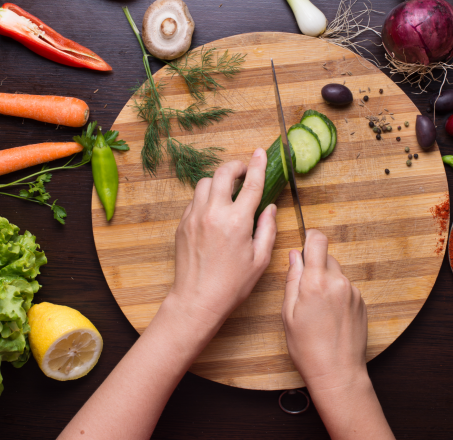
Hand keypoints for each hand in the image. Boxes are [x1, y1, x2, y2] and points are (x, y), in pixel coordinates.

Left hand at [169, 148, 276, 332]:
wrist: (197, 299)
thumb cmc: (232, 285)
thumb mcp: (260, 259)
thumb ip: (268, 229)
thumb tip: (269, 207)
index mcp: (237, 221)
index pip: (251, 184)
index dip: (258, 165)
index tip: (261, 152)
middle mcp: (213, 213)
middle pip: (223, 173)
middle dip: (235, 167)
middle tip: (243, 172)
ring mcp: (194, 217)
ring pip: (205, 183)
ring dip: (218, 182)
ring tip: (228, 193)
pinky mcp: (182, 224)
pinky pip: (194, 200)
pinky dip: (206, 198)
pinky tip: (214, 211)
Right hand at [282, 230, 367, 391]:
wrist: (338, 373)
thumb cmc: (308, 348)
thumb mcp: (288, 314)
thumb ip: (292, 280)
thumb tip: (295, 256)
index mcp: (316, 282)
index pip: (318, 241)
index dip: (310, 237)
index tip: (305, 242)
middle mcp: (338, 282)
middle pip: (327, 257)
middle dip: (315, 266)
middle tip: (305, 289)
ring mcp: (353, 292)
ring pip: (336, 273)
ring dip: (326, 281)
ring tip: (318, 308)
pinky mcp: (362, 302)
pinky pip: (346, 288)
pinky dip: (337, 294)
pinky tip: (330, 316)